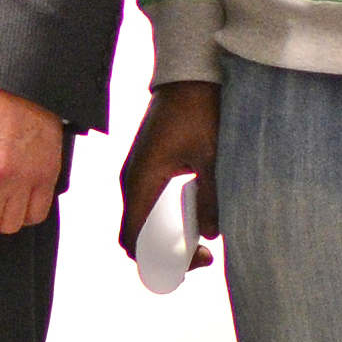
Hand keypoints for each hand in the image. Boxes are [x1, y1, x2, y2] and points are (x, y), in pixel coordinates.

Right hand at [117, 79, 222, 250]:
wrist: (186, 80)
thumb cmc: (198, 114)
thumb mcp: (210, 158)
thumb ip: (210, 199)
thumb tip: (211, 235)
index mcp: (143, 182)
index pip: (136, 241)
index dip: (164, 262)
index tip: (200, 257)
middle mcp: (131, 183)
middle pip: (133, 238)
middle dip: (164, 256)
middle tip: (202, 254)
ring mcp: (133, 175)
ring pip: (138, 223)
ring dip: (163, 239)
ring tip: (199, 238)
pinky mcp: (142, 169)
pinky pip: (143, 207)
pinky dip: (161, 222)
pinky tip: (190, 215)